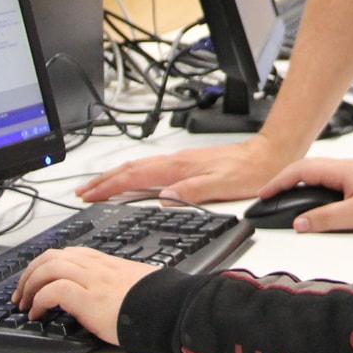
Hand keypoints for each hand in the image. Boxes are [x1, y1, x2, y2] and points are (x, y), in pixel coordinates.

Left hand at [11, 247, 157, 345]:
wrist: (169, 309)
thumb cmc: (156, 301)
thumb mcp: (134, 284)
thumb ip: (117, 283)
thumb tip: (107, 293)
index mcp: (107, 263)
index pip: (68, 253)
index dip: (46, 264)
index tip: (37, 280)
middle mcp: (96, 267)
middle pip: (51, 256)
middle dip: (30, 273)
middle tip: (21, 294)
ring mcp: (92, 280)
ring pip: (48, 268)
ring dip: (30, 285)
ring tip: (25, 304)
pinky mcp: (88, 298)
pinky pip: (54, 291)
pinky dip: (39, 300)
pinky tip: (37, 314)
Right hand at [77, 132, 291, 204]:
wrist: (269, 155)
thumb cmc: (250, 172)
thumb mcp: (222, 187)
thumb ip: (191, 191)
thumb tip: (163, 197)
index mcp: (179, 168)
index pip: (135, 177)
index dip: (109, 186)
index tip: (89, 195)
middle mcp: (176, 162)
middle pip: (131, 169)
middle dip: (104, 180)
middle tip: (82, 192)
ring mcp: (181, 161)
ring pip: (139, 167)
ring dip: (116, 176)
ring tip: (98, 186)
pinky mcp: (188, 163)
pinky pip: (151, 169)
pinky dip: (134, 175)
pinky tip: (133, 181)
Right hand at [257, 158, 352, 232]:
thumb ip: (326, 219)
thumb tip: (299, 223)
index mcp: (342, 170)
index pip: (301, 170)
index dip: (278, 181)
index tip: (263, 193)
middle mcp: (347, 168)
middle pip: (307, 169)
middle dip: (285, 182)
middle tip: (269, 197)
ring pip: (320, 176)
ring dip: (301, 185)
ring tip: (286, 200)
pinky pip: (331, 183)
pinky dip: (315, 191)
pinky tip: (315, 203)